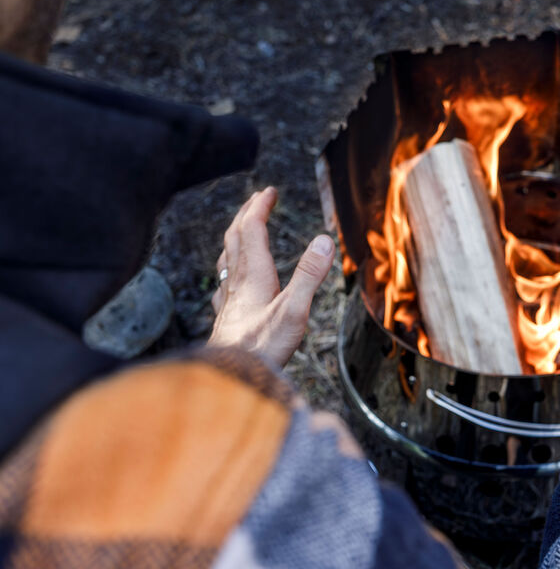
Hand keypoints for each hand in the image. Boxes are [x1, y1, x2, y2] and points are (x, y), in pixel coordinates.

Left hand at [208, 187, 334, 367]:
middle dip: (246, 214)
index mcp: (254, 275)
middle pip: (236, 238)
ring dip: (235, 237)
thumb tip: (325, 241)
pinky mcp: (227, 317)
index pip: (252, 230)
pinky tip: (229, 278)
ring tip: (240, 229)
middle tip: (257, 200)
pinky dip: (229, 268)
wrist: (230, 376)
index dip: (260, 207)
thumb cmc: (262, 347)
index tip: (270, 191)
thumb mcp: (294, 311)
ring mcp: (229, 299)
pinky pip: (225, 283)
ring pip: (227, 258)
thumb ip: (309, 275)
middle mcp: (238, 283)